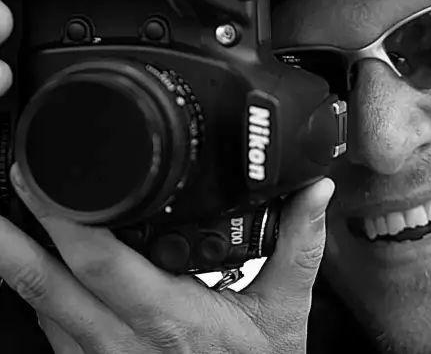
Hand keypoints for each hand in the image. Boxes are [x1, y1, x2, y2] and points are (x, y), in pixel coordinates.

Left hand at [2, 165, 333, 353]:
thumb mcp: (284, 313)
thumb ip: (298, 245)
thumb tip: (315, 192)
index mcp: (172, 320)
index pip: (104, 266)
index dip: (67, 220)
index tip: (48, 177)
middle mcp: (123, 342)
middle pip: (45, 284)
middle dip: (14, 232)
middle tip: (5, 182)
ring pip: (38, 305)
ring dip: (17, 257)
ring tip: (6, 214)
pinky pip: (50, 328)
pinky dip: (37, 288)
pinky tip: (39, 259)